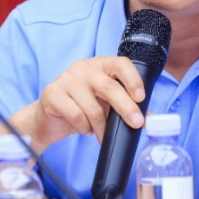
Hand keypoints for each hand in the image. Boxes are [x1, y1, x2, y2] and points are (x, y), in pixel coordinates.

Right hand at [27, 56, 145, 146]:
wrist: (47, 118)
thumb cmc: (80, 107)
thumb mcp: (105, 105)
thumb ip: (126, 107)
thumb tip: (150, 119)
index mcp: (100, 65)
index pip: (121, 64)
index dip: (133, 80)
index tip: (141, 97)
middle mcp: (83, 68)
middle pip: (109, 87)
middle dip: (125, 108)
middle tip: (135, 124)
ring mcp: (67, 79)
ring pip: (92, 107)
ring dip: (100, 126)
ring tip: (100, 134)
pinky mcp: (53, 94)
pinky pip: (76, 115)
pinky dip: (83, 127)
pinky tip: (83, 128)